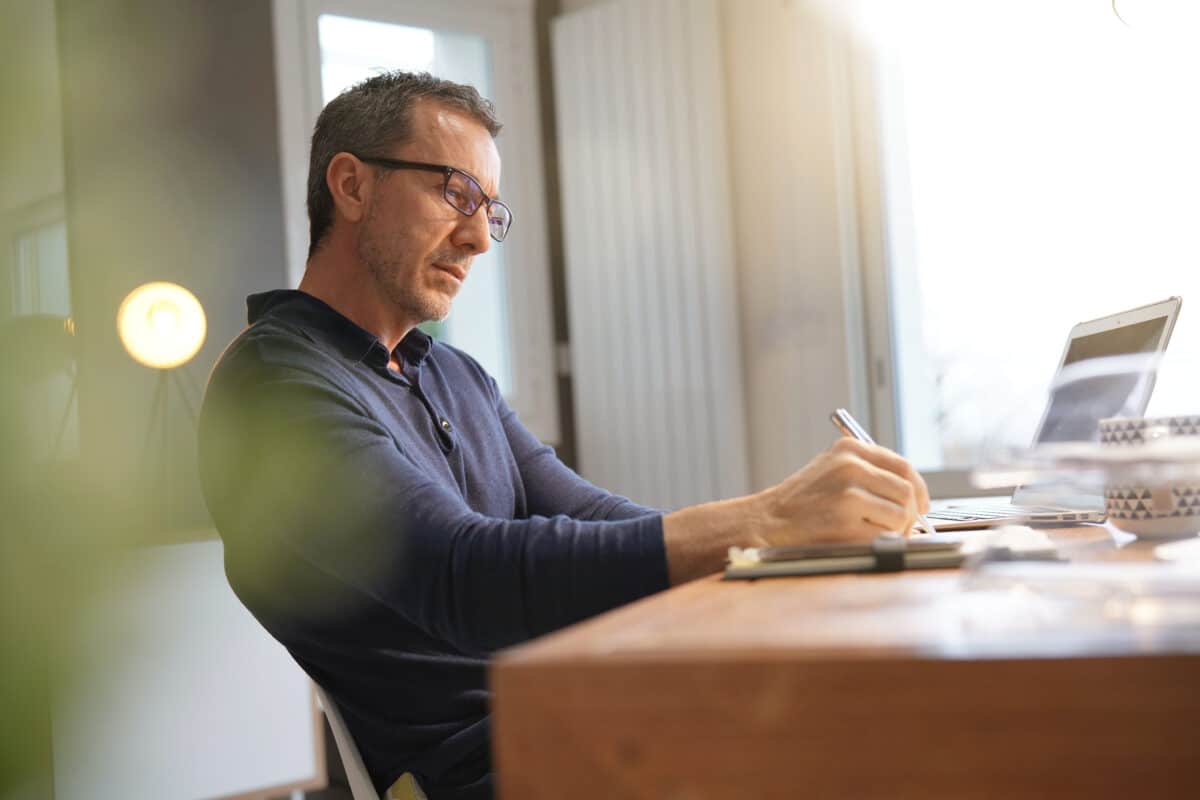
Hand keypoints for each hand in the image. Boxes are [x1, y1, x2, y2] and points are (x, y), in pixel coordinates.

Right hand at [758, 437, 930, 544]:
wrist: (768, 520)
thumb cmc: (801, 501)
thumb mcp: (831, 470)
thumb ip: (868, 472)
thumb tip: (913, 493)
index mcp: (849, 449)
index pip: (902, 465)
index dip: (918, 488)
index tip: (921, 504)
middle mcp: (850, 466)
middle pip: (907, 491)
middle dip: (909, 514)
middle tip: (899, 527)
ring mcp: (848, 494)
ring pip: (901, 515)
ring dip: (895, 530)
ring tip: (872, 532)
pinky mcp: (845, 521)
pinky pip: (884, 536)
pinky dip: (879, 543)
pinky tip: (858, 540)